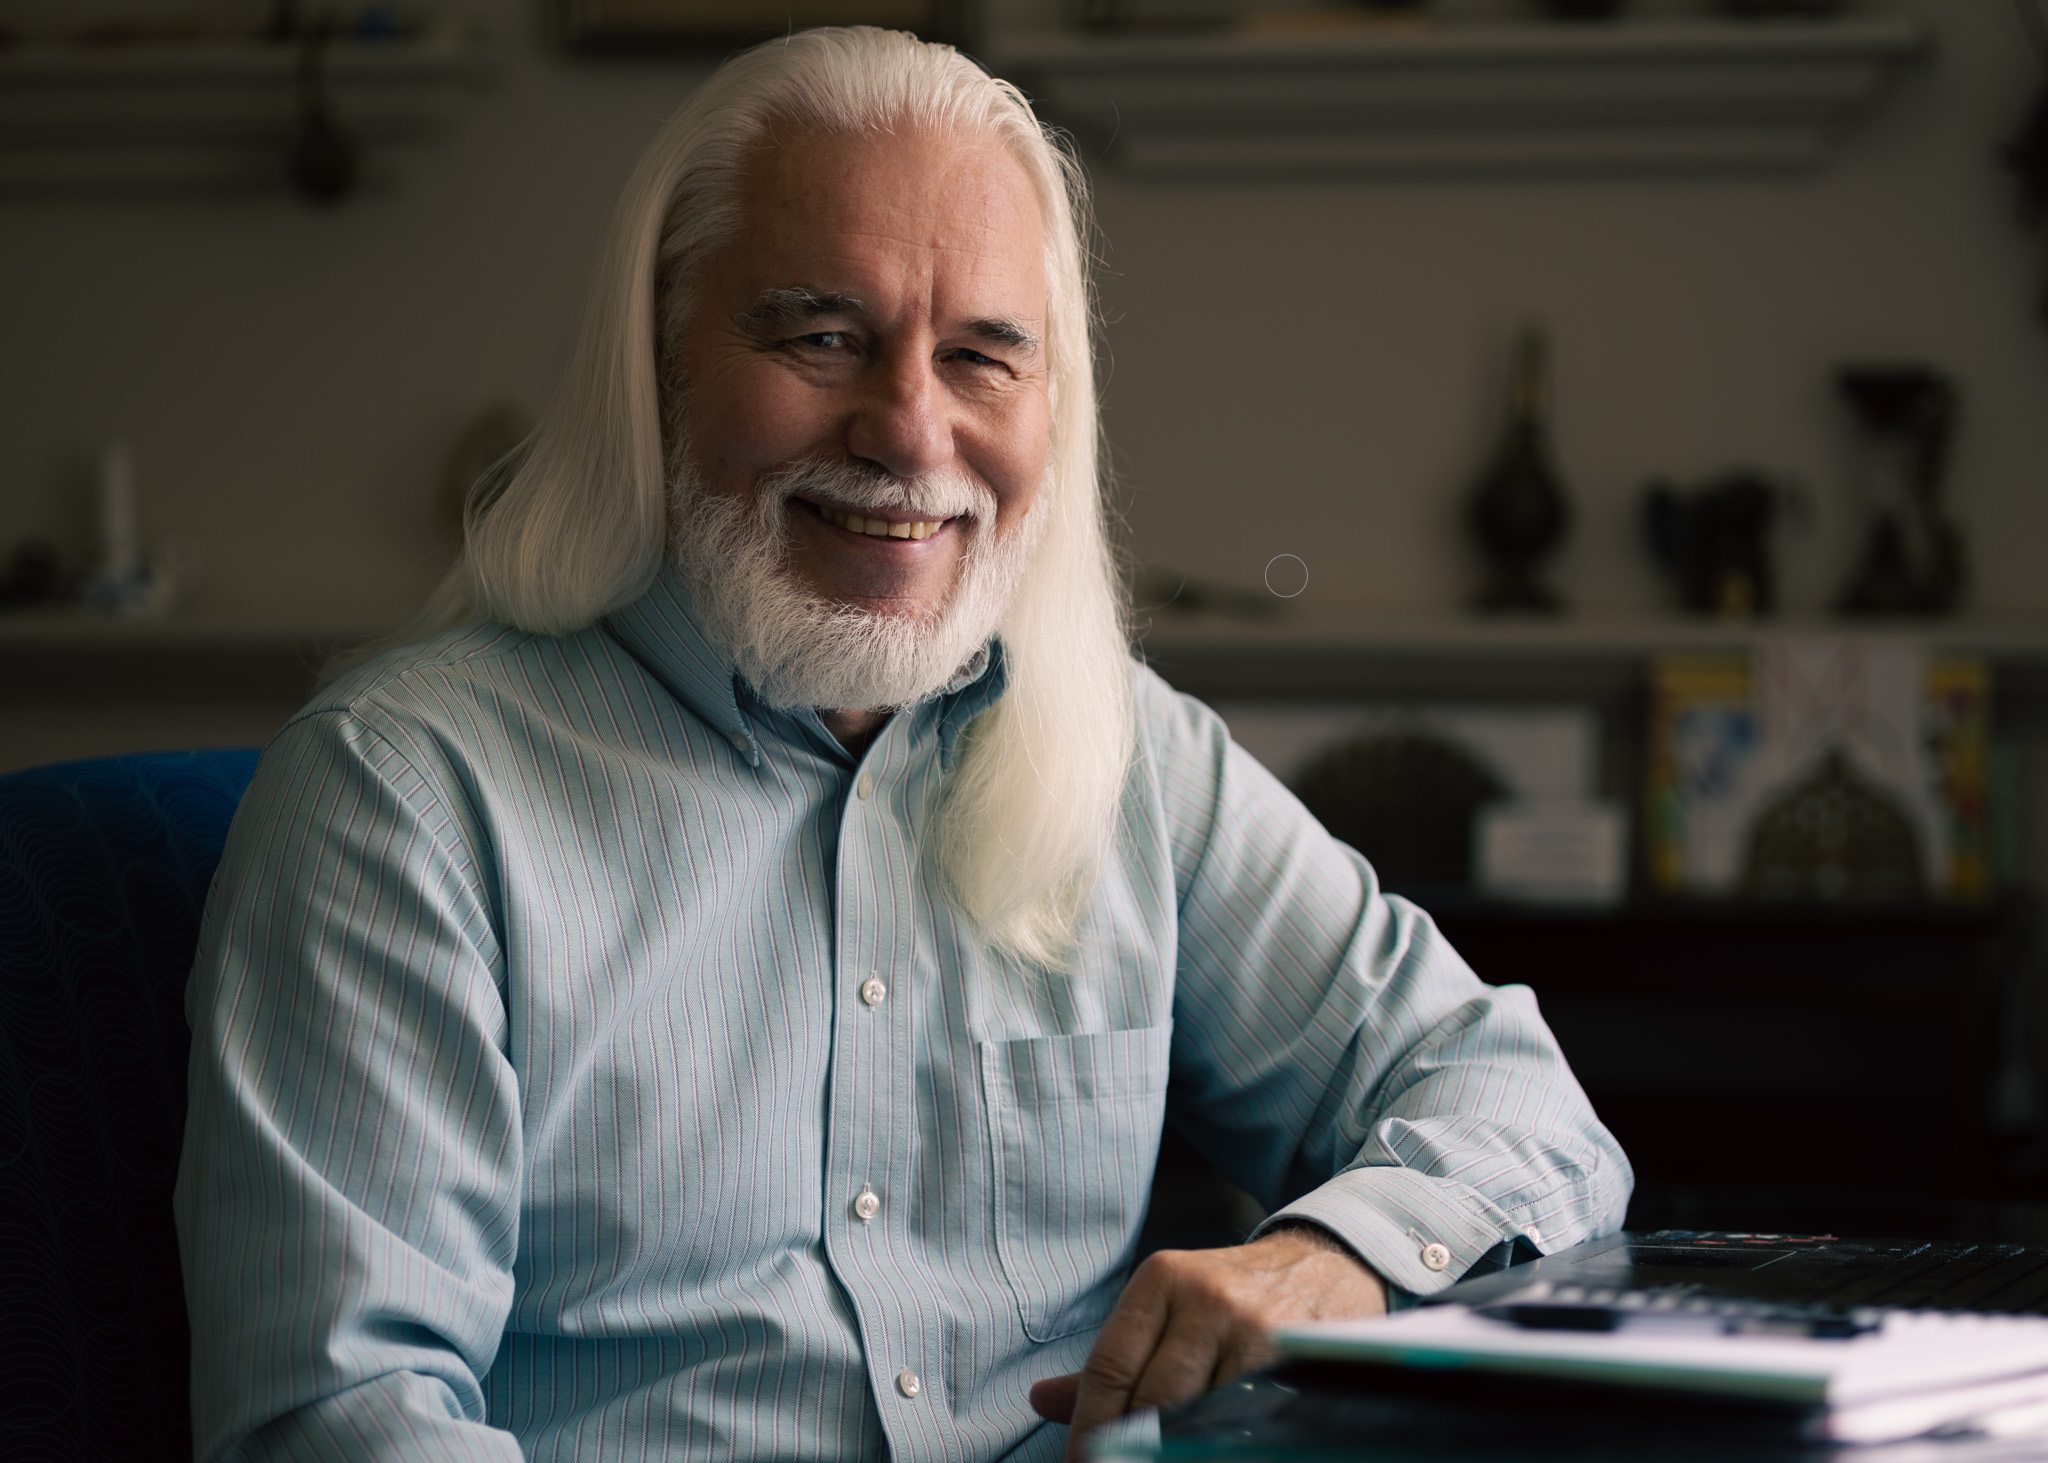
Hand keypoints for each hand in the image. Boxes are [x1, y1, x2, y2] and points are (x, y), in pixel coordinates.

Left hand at [1028, 1226, 1386, 1460]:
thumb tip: (1041, 1401)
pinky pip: (1248, 1422)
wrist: (1327, 1265)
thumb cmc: (1233, 1294)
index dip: (1090, 1427)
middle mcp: (1207, 1298)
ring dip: (1179, 1449)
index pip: (1110, 1367)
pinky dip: (1225, 1446)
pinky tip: (1213, 1450)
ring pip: (1201, 1418)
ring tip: (1166, 1457)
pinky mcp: (1295, 1359)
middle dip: (1132, 1448)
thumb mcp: (1168, 1306)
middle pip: (1152, 1400)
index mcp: (1162, 1279)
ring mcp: (1255, 1330)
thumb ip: (1111, 1360)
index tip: (1081, 1462)